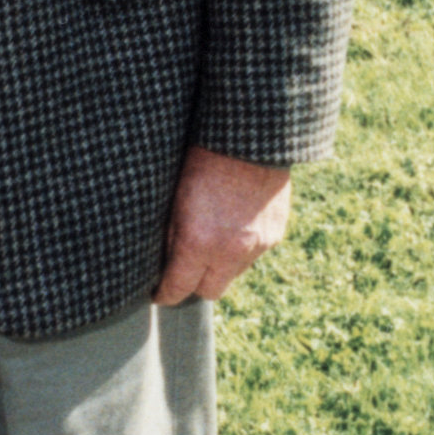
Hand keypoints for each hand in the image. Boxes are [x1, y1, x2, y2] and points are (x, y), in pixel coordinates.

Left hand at [154, 144, 291, 304]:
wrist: (250, 140)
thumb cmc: (203, 161)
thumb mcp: (174, 198)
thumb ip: (171, 236)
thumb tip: (165, 261)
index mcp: (198, 243)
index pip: (178, 288)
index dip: (165, 294)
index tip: (158, 293)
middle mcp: (230, 252)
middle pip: (209, 292)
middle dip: (195, 285)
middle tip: (184, 270)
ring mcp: (257, 246)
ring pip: (233, 274)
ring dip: (220, 265)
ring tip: (212, 239)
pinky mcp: (275, 236)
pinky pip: (253, 256)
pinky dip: (241, 249)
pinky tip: (234, 225)